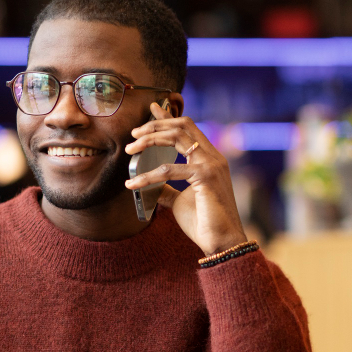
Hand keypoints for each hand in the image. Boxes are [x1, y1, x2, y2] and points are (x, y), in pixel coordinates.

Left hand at [125, 103, 247, 255]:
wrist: (222, 243)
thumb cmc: (204, 224)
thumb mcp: (180, 201)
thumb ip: (167, 190)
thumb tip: (150, 186)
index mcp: (210, 159)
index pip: (188, 129)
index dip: (169, 116)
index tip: (153, 107)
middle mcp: (213, 157)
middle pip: (182, 125)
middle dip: (155, 125)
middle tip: (133, 135)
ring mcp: (212, 164)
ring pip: (176, 136)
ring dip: (149, 139)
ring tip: (130, 150)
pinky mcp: (206, 177)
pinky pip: (169, 170)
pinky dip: (147, 176)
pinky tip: (132, 184)